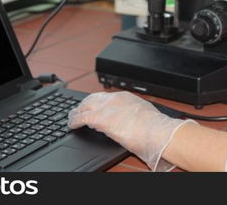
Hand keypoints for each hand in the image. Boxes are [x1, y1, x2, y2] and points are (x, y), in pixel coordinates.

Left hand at [67, 91, 195, 170]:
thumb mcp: (144, 115)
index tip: (93, 106)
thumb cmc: (154, 127)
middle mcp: (113, 99)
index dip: (97, 102)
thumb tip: (134, 121)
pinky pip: (81, 118)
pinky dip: (74, 121)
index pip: (105, 97)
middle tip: (78, 110)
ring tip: (72, 117)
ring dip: (77, 111)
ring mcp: (105, 108)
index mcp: (125, 97)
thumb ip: (134, 115)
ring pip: (84, 106)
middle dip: (84, 104)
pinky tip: (71, 125)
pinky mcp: (99, 119)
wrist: (155, 131)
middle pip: (92, 98)